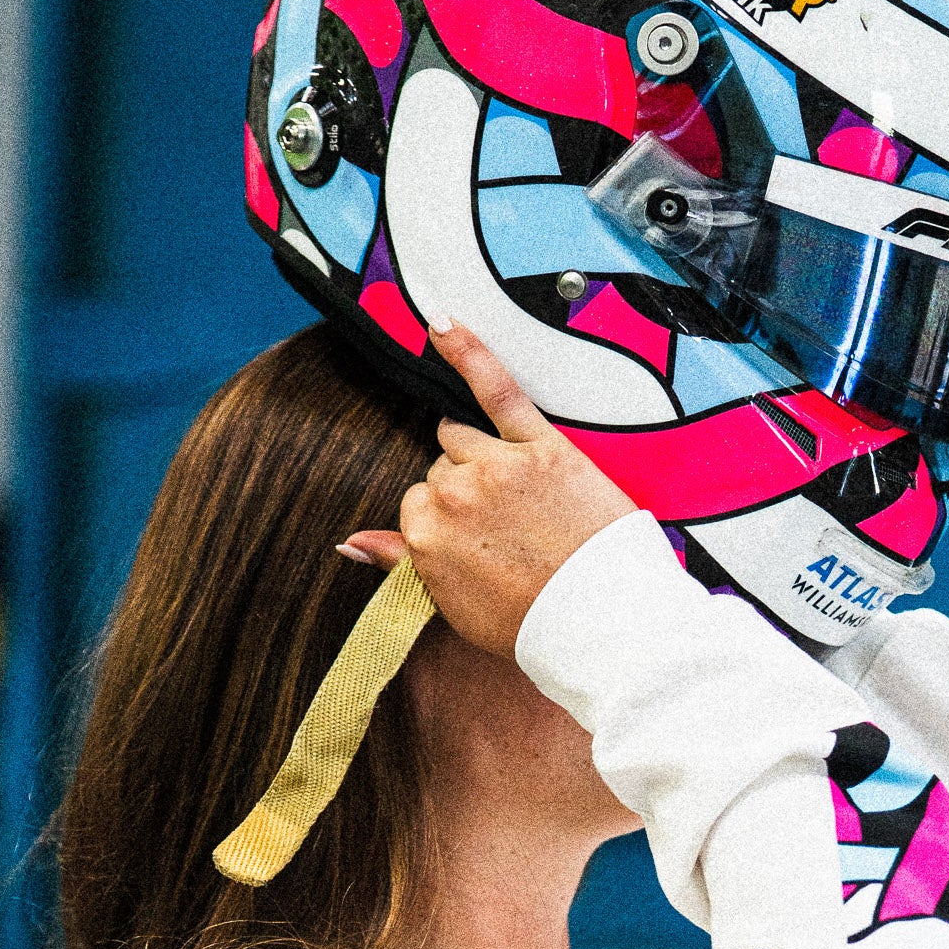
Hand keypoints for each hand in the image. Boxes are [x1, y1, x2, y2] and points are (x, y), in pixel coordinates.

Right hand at [343, 320, 636, 657]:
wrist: (599, 623)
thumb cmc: (531, 622)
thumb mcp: (452, 605)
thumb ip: (398, 563)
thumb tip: (349, 543)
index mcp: (424, 535)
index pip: (419, 503)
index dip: (450, 522)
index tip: (479, 543)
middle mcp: (452, 495)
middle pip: (442, 469)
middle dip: (468, 491)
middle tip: (511, 529)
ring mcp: (496, 466)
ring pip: (463, 437)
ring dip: (483, 455)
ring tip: (523, 496)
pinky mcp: (541, 447)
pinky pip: (497, 388)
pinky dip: (469, 353)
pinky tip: (442, 324)